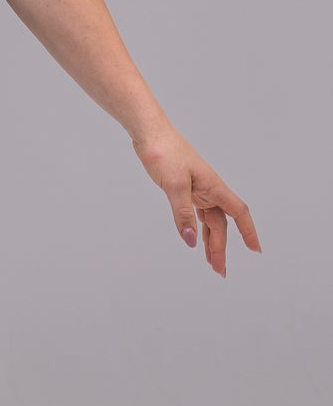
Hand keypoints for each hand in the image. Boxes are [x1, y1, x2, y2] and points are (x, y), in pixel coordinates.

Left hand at [131, 124, 260, 277]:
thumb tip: (190, 241)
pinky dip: (198, 229)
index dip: (248, 232)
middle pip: (221, 224)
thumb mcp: (173, 185)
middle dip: (221, 248)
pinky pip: (197, 214)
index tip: (256, 250)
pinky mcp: (185, 189)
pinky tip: (197, 241)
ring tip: (212, 264)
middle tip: (220, 272)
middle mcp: (209, 189)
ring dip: (211, 242)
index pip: (238, 213)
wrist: (150, 134)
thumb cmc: (164, 153)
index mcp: (213, 187)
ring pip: (210, 221)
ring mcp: (198, 190)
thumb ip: (182, 214)